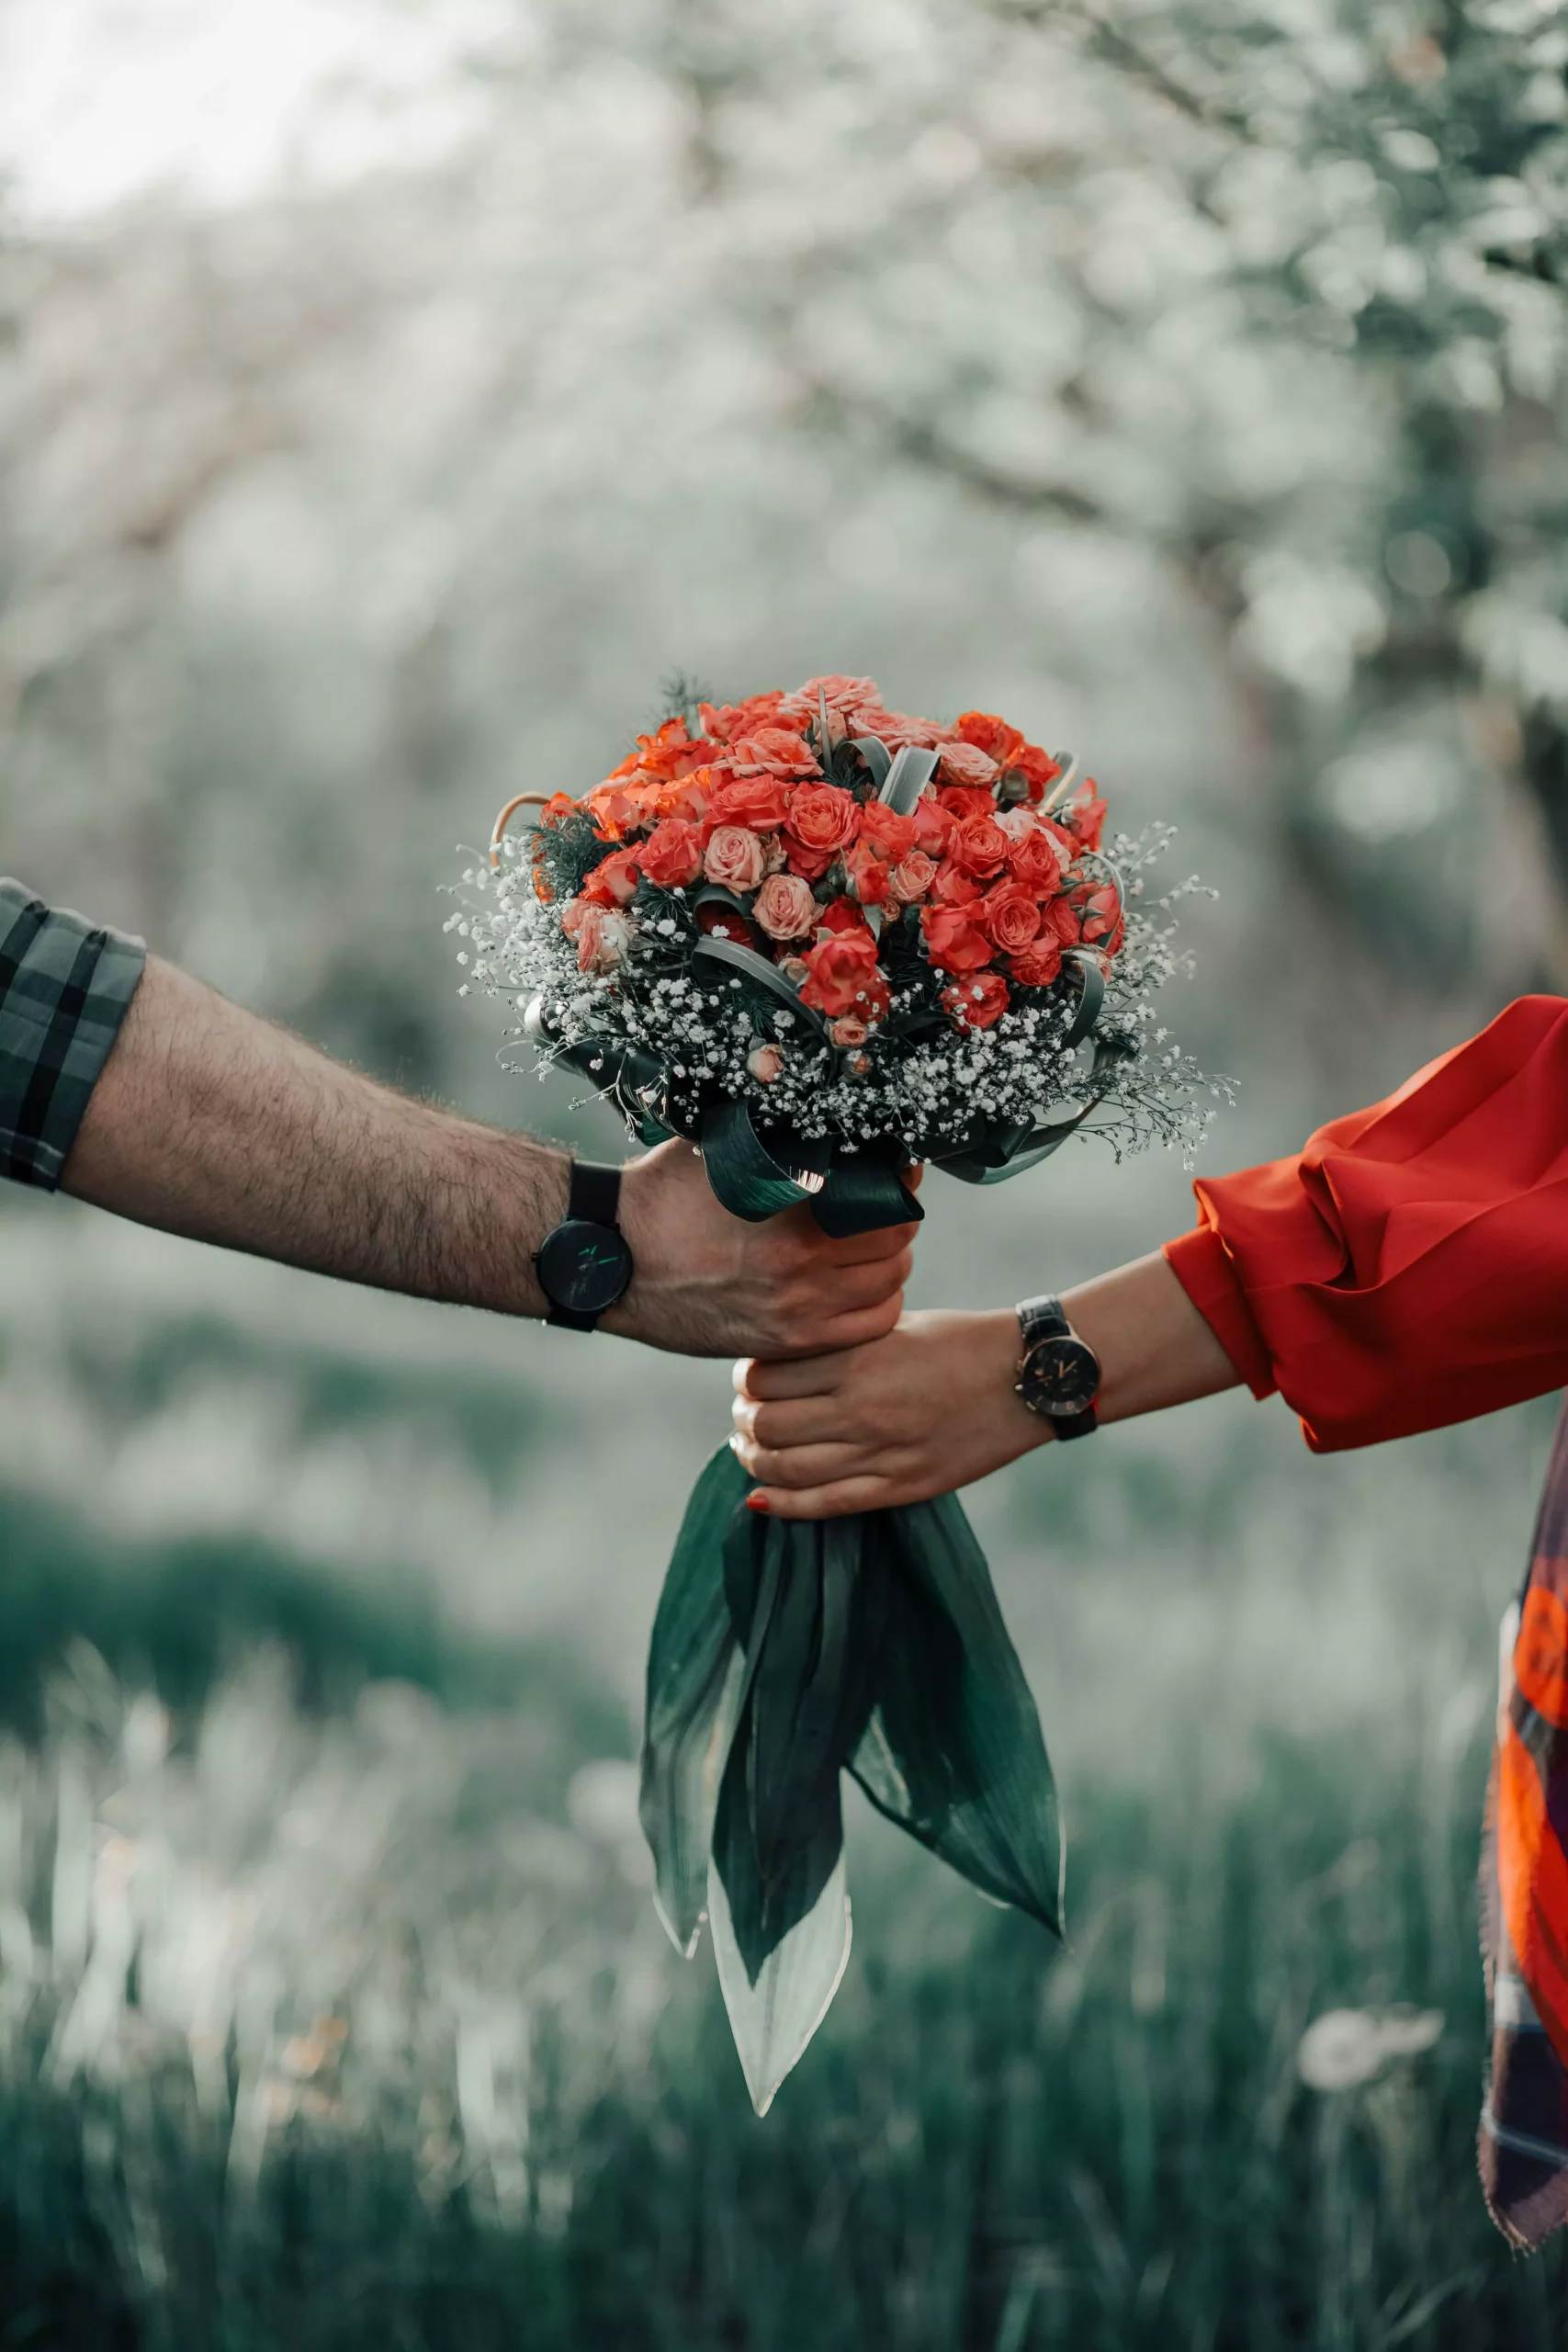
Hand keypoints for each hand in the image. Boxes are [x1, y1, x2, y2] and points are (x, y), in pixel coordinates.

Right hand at [609, 1139, 916, 1357]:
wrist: (612, 1258)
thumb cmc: (663, 1196)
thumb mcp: (722, 1147)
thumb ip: (780, 1137)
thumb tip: (827, 1114)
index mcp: (794, 1208)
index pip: (888, 1195)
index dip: (899, 1180)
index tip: (894, 1173)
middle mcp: (805, 1263)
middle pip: (898, 1241)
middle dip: (894, 1221)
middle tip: (879, 1211)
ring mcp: (800, 1309)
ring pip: (890, 1285)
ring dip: (887, 1264)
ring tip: (867, 1250)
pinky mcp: (787, 1341)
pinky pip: (868, 1328)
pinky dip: (874, 1305)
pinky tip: (855, 1289)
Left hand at [730, 1254, 1243, 1511]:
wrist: (1028, 1378)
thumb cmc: (960, 1342)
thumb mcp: (894, 1327)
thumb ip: (838, 1346)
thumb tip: (776, 1363)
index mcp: (859, 1361)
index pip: (766, 1376)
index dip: (746, 1378)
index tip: (747, 1377)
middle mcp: (863, 1410)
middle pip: (766, 1425)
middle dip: (743, 1420)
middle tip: (742, 1414)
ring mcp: (882, 1455)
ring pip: (785, 1469)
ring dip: (754, 1460)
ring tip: (751, 1449)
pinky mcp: (901, 1487)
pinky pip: (824, 1505)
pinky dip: (782, 1503)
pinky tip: (763, 1494)